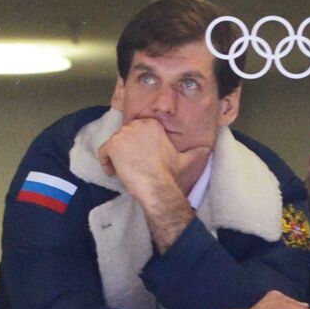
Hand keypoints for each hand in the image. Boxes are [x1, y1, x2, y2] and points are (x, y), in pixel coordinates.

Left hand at [99, 118, 197, 250]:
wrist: (157, 184)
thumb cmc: (169, 173)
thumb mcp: (185, 159)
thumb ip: (195, 152)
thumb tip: (207, 150)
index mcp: (152, 124)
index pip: (136, 131)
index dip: (136, 146)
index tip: (140, 158)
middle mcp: (137, 125)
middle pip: (123, 137)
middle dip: (125, 151)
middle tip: (132, 166)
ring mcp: (123, 134)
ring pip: (113, 145)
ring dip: (116, 158)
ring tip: (124, 170)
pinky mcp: (112, 145)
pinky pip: (102, 153)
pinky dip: (105, 163)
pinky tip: (114, 172)